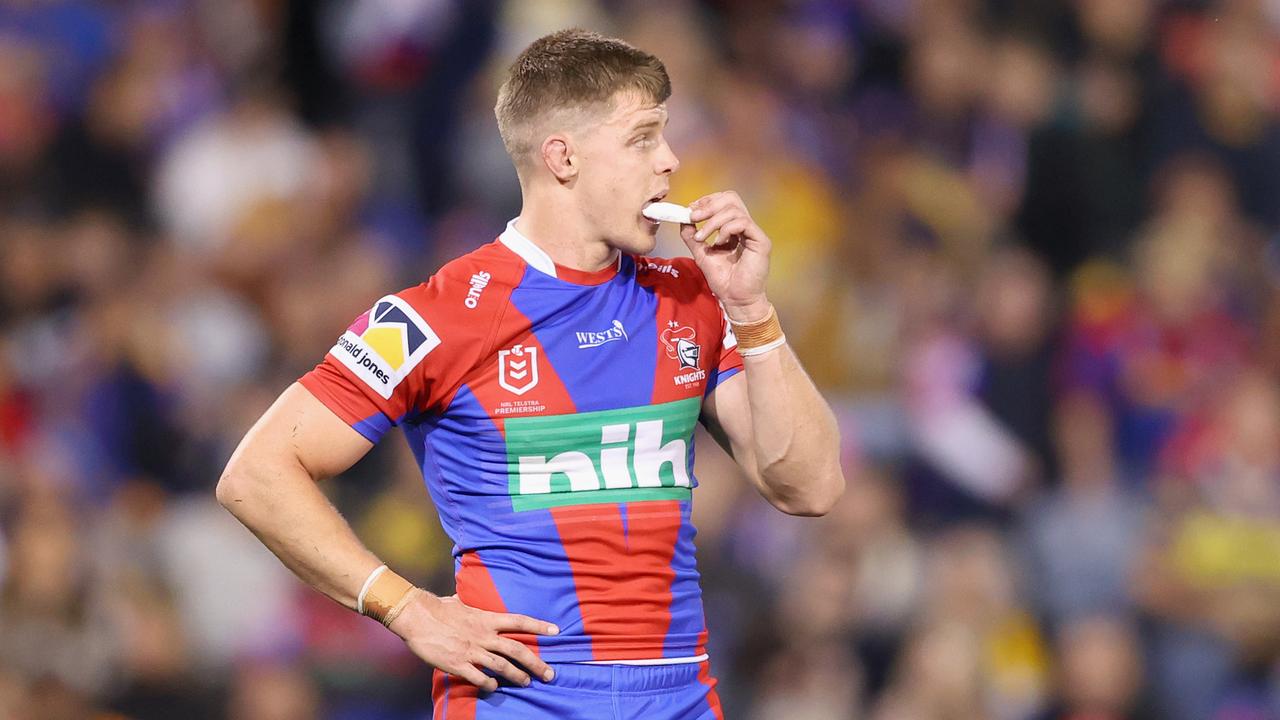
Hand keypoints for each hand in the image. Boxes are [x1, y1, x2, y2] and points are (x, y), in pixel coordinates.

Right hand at [387, 592, 558, 691]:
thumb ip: (469, 604)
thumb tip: (465, 596)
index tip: (557, 631)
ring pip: (502, 666)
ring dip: (516, 676)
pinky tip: (494, 687)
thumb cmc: (437, 608)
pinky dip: (489, 684)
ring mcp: (472, 650)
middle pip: (517, 649)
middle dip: (536, 663)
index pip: (519, 621)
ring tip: (527, 682)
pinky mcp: (458, 664)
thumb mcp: (459, 602)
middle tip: (549, 674)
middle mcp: (484, 635)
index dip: (539, 626)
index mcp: (486, 618)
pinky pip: (479, 677)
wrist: (415, 616)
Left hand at [680, 191, 771, 321]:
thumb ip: (692, 236)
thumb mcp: (701, 254)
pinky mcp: (761, 241)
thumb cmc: (723, 279)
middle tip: (694, 216)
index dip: (707, 201)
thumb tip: (683, 219)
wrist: (734, 298)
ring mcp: (754, 233)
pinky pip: (743, 222)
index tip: (690, 210)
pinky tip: (719, 243)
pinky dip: (726, 229)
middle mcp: (745, 227)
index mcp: (733, 228)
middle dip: (709, 205)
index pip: (724, 201)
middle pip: (731, 198)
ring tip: (703, 237)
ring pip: (734, 210)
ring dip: (713, 221)